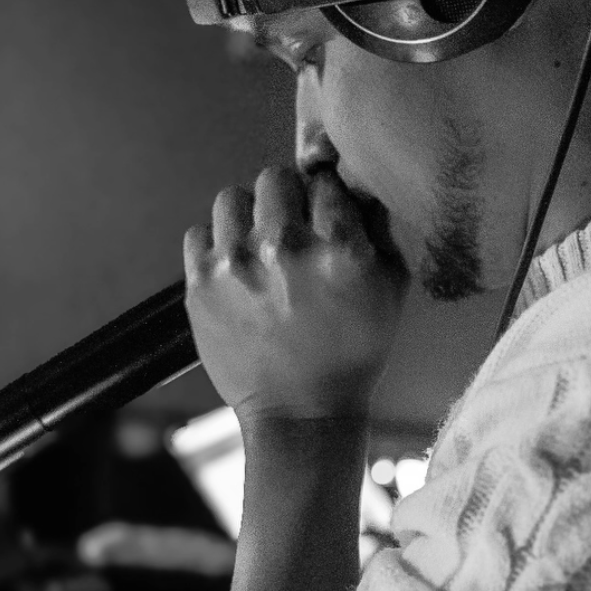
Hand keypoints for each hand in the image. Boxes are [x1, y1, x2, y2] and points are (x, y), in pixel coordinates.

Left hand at [183, 164, 408, 426]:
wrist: (300, 412)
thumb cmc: (353, 352)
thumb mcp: (391, 289)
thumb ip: (379, 229)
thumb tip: (360, 185)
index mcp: (338, 246)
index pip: (324, 180)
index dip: (326, 195)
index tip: (324, 213)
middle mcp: (284, 246)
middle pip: (275, 178)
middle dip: (286, 199)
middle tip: (292, 227)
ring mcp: (236, 264)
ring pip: (231, 198)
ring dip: (247, 216)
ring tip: (257, 245)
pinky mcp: (200, 285)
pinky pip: (198, 233)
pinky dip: (215, 246)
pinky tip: (234, 269)